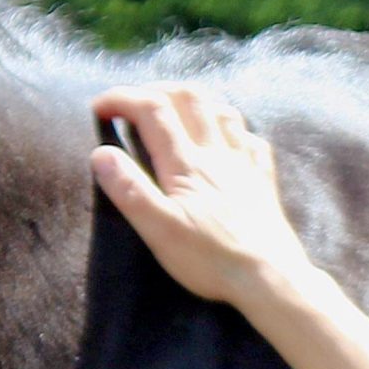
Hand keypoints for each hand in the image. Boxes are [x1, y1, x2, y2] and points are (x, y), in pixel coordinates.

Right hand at [90, 84, 317, 308]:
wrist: (270, 277)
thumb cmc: (211, 258)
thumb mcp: (159, 229)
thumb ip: (129, 189)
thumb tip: (101, 154)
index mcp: (187, 163)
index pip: (152, 110)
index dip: (122, 99)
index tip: (98, 107)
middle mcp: (217, 153)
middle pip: (190, 97)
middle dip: (157, 90)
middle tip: (134, 104)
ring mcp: (244, 164)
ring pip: (223, 111)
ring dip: (196, 102)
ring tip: (176, 112)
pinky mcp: (263, 181)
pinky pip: (252, 140)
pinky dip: (233, 131)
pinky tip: (228, 141)